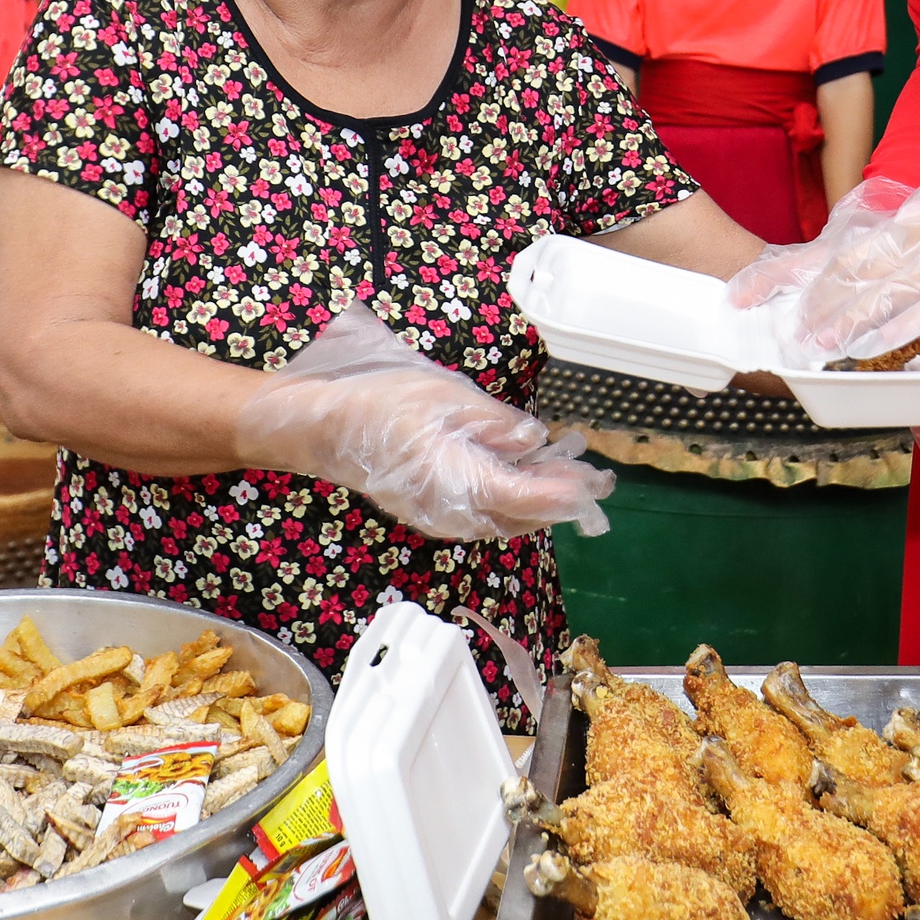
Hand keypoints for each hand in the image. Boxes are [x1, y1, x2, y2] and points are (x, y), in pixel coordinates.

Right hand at [236, 302, 612, 540]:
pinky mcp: (431, 515)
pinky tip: (524, 478)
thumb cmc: (381, 404)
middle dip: (560, 501)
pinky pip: (484, 518)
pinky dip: (512, 504)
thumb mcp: (444, 397)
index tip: (594, 485)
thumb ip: (494, 423)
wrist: (324, 430)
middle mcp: (450, 512)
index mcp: (455, 480)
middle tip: (595, 479)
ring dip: (538, 504)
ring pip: (503, 522)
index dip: (562, 494)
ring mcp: (439, 519)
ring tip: (567, 474)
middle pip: (519, 518)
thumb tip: (534, 440)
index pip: (522, 497)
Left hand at [733, 140, 919, 365]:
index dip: (792, 271)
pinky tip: (873, 348)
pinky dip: (901, 331)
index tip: (749, 291)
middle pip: (852, 270)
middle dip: (810, 302)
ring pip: (886, 292)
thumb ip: (912, 241)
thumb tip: (875, 270)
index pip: (840, 247)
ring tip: (812, 344)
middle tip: (772, 328)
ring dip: (847, 321)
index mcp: (912, 219)